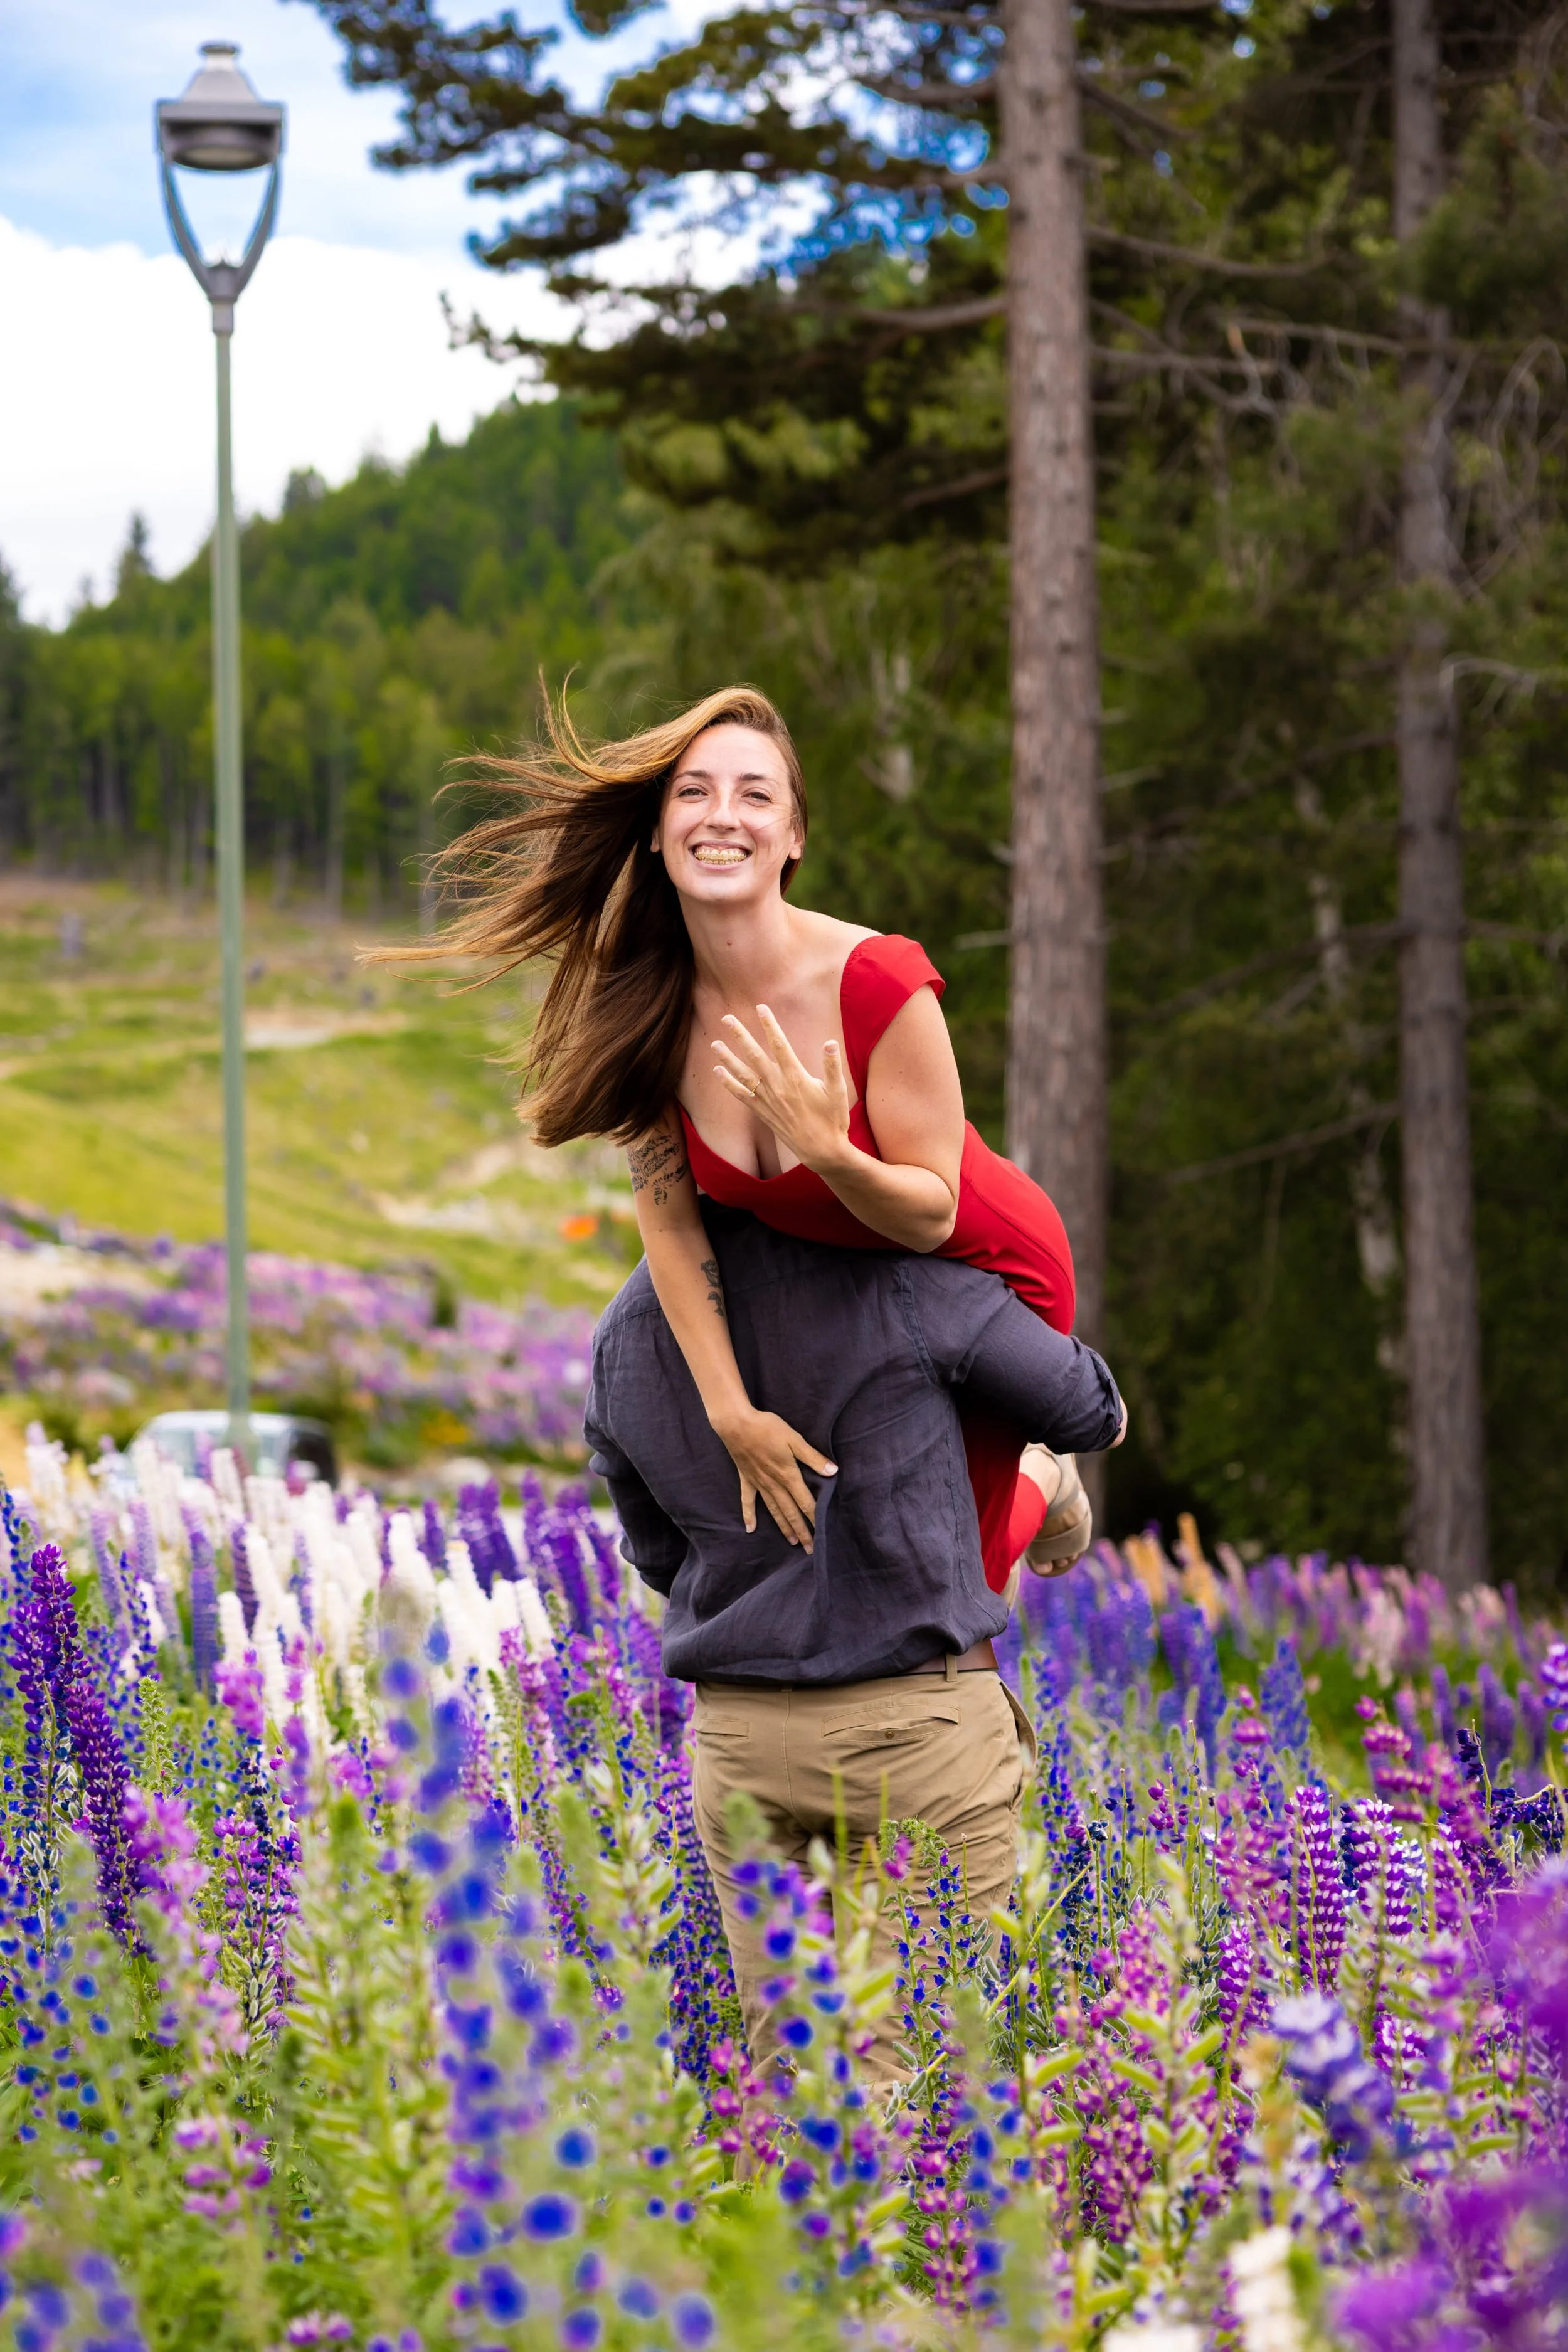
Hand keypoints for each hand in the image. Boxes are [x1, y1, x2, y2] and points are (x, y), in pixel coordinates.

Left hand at [711, 1005, 852, 1177]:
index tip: (761, 1008)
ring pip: (743, 1074)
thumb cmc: (833, 1119)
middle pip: (754, 1056)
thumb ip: (832, 1066)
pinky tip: (718, 1072)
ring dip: (728, 1058)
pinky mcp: (763, 1113)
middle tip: (726, 1018)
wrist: (822, 1151)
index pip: (780, 1045)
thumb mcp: (838, 1092)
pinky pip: (742, 1096)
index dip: (770, 1025)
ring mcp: (768, 1100)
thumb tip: (830, 1042)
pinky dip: (729, 1083)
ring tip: (714, 1043)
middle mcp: (778, 1087)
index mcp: (796, 1078)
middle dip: (740, 1036)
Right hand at [712, 1404, 836, 1549]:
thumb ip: (813, 1457)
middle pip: (791, 1513)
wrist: (736, 1424)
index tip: (823, 1535)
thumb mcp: (794, 1439)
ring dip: (784, 1528)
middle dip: (802, 1532)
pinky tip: (750, 1529)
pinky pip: (748, 1501)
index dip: (815, 1519)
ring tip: (792, 1542)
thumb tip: (832, 1471)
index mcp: (788, 1476)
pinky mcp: (746, 1479)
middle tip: (810, 1548)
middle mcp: (774, 1485)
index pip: (806, 1503)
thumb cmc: (767, 1428)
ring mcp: (759, 1484)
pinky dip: (749, 1515)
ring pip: (774, 1511)